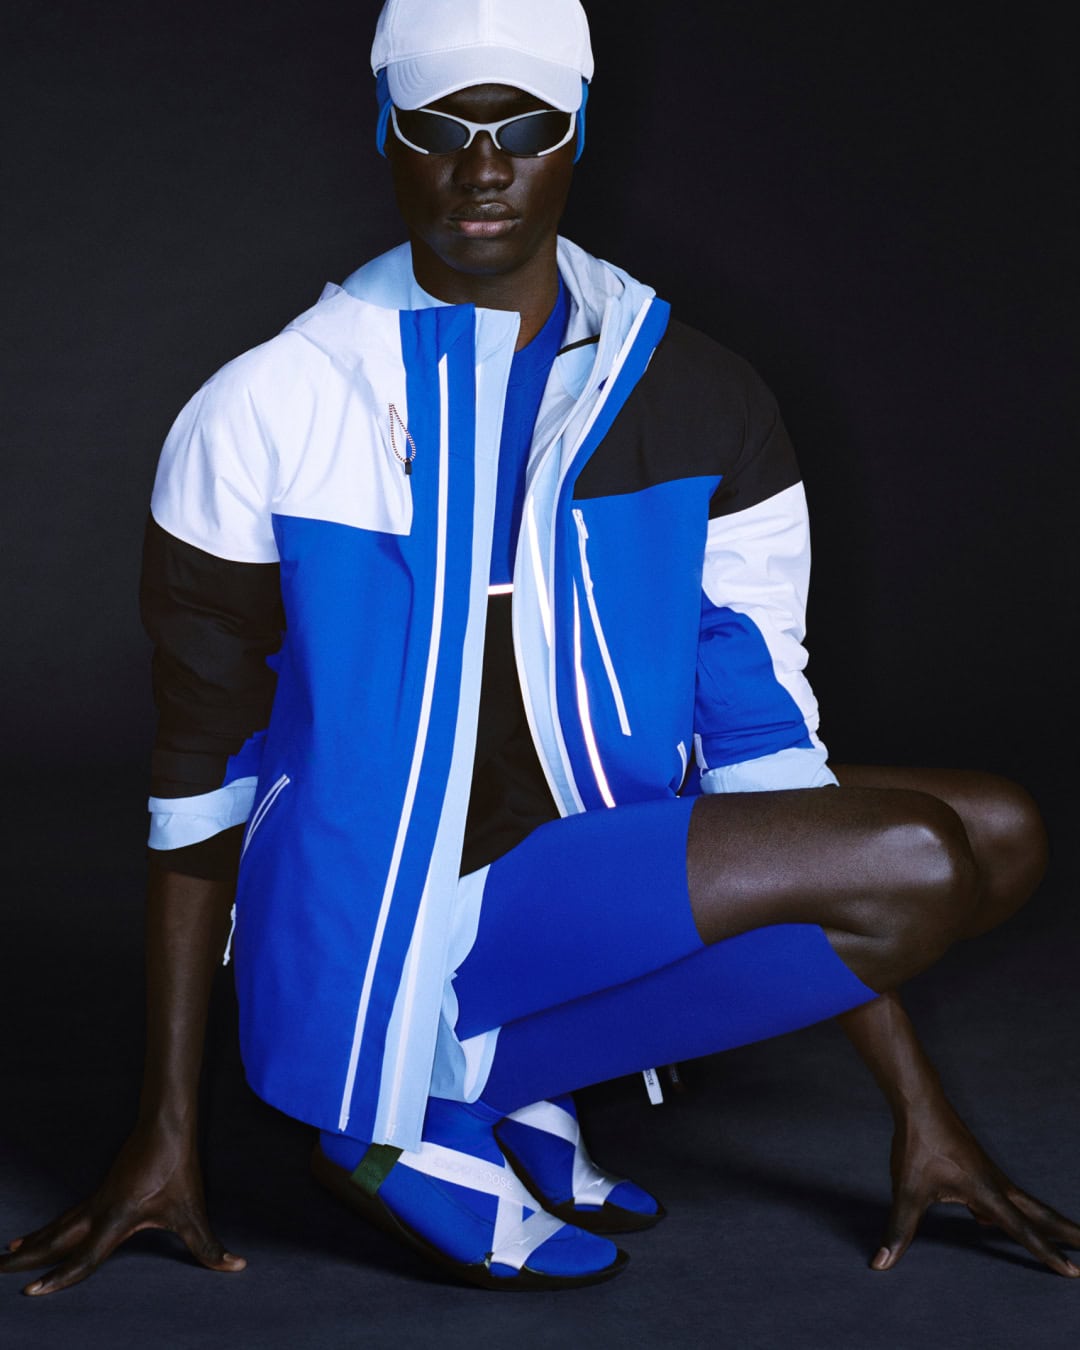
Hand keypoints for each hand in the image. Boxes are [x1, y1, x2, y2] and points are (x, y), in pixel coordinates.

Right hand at [0, 1125, 245, 1295]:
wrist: (167, 1123)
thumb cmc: (179, 1166)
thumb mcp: (194, 1210)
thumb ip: (209, 1246)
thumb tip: (236, 1267)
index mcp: (117, 1219)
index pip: (84, 1257)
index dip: (60, 1278)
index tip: (32, 1293)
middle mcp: (100, 1210)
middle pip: (56, 1240)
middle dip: (28, 1259)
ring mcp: (98, 1197)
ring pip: (59, 1224)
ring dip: (35, 1241)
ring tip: (8, 1255)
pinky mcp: (102, 1188)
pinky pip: (69, 1213)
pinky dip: (51, 1226)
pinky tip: (42, 1232)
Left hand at [873, 1094, 1079, 1276]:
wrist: (920, 1103)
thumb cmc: (917, 1145)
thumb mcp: (907, 1192)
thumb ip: (899, 1230)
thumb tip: (881, 1264)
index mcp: (987, 1194)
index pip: (1024, 1232)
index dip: (1048, 1254)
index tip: (1074, 1271)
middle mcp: (996, 1184)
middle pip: (1040, 1214)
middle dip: (1067, 1232)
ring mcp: (990, 1174)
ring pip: (1025, 1203)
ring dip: (1045, 1221)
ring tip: (1065, 1237)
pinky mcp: (978, 1167)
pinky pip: (1003, 1195)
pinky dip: (1014, 1211)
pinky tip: (987, 1220)